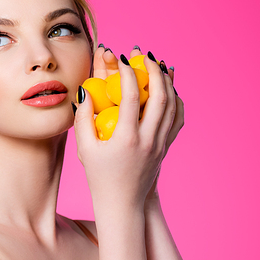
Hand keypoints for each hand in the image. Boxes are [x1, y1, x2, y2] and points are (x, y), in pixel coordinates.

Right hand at [74, 52, 176, 207]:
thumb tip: (83, 92)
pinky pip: (177, 119)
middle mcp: (148, 140)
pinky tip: (169, 89)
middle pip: (159, 97)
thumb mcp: (85, 149)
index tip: (122, 60)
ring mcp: (160, 144)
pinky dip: (176, 101)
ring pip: (172, 106)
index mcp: (127, 139)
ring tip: (159, 64)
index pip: (132, 98)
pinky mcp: (166, 147)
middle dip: (153, 71)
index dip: (128, 75)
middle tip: (143, 56)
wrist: (124, 204)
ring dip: (167, 82)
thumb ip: (82, 120)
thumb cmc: (100, 177)